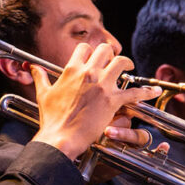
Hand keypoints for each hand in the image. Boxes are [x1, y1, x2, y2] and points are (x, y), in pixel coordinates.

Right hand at [31, 43, 160, 160]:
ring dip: (127, 64)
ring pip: (121, 62)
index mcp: (71, 70)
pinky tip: (153, 91)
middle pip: (105, 50)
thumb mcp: (43, 93)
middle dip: (110, 53)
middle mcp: (88, 73)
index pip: (84, 48)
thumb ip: (40, 77)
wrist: (61, 137)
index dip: (90, 51)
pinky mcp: (113, 101)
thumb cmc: (51, 118)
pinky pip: (134, 92)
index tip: (93, 57)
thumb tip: (32, 68)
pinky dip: (146, 92)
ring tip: (130, 68)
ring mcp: (102, 86)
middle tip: (113, 61)